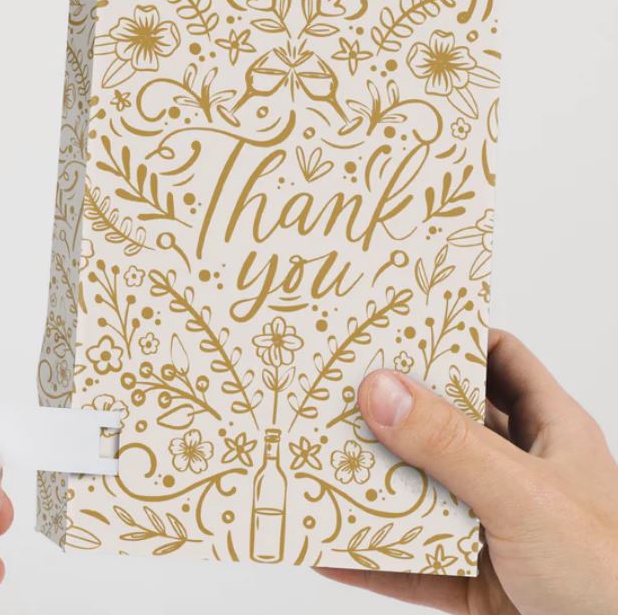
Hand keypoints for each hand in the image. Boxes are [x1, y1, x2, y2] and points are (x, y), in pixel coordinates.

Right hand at [317, 330, 617, 614]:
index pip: (499, 360)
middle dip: (394, 410)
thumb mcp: (525, 496)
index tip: (393, 328)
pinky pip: (413, 563)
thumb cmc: (609, 574)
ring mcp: (495, 527)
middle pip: (445, 424)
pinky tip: (333, 549)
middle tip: (337, 390)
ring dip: (375, 484)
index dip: (452, 336)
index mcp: (548, 432)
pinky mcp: (476, 582)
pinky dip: (373, 559)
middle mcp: (518, 472)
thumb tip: (381, 391)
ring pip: (422, 493)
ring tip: (321, 461)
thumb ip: (452, 446)